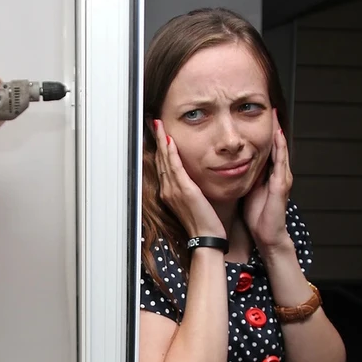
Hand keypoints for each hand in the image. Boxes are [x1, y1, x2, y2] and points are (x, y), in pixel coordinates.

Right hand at [154, 119, 224, 238]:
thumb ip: (190, 188)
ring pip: (165, 161)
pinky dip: (171, 154)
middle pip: (160, 160)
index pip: (163, 165)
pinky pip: (175, 168)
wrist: (206, 238)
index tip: (159, 134)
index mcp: (169, 192)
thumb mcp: (194, 203)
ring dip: (162, 141)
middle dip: (157, 140)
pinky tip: (170, 142)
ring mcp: (174, 190)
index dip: (160, 148)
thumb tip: (192, 179)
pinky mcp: (184, 190)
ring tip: (159, 126)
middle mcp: (168, 190)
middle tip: (155, 123)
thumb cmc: (203, 223)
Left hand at [243, 109, 292, 252]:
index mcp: (267, 173)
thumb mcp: (247, 189)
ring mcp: (281, 177)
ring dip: (278, 131)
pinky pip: (281, 162)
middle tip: (267, 105)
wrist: (267, 235)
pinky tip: (277, 136)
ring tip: (274, 114)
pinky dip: (280, 148)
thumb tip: (227, 163)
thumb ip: (242, 175)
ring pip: (280, 149)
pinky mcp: (281, 185)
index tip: (251, 114)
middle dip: (272, 125)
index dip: (259, 131)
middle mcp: (277, 172)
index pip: (264, 147)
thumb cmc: (256, 214)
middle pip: (274, 144)